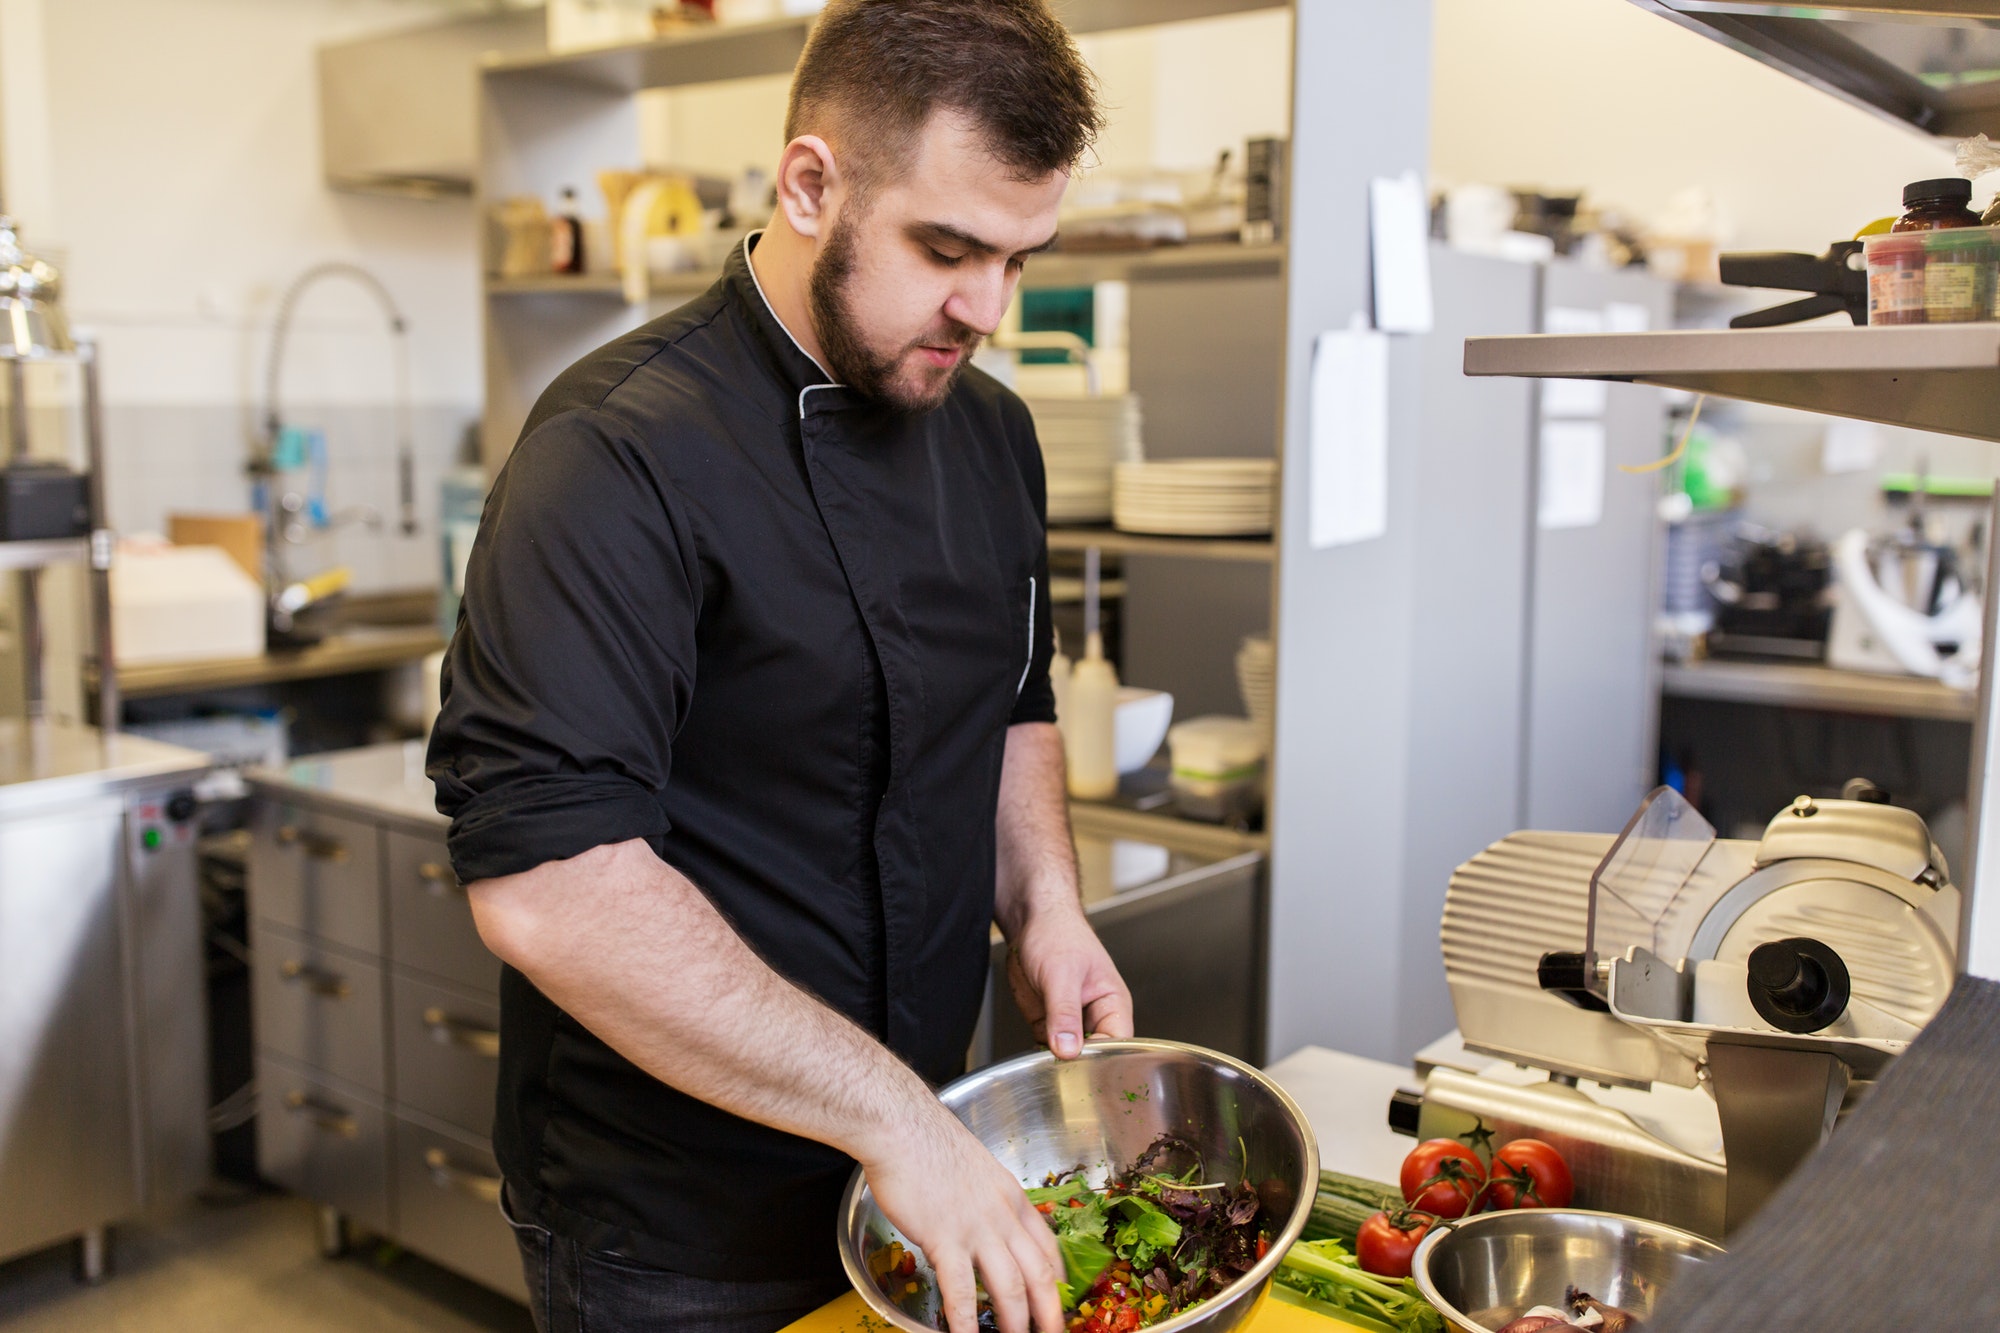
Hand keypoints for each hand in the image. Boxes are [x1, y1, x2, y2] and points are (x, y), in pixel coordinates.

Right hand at [862, 1100, 1062, 1332]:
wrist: (902, 1126)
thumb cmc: (928, 1142)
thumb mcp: (975, 1167)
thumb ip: (985, 1198)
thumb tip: (981, 1221)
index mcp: (1012, 1197)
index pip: (1048, 1245)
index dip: (1057, 1279)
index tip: (1059, 1300)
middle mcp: (1002, 1215)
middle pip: (1039, 1273)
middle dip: (1049, 1312)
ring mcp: (976, 1228)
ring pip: (1010, 1287)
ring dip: (1015, 1322)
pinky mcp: (944, 1238)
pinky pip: (961, 1290)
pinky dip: (966, 1321)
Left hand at [1005, 901, 1132, 1058]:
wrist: (1031, 921)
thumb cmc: (1059, 934)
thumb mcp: (1062, 974)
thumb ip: (1065, 1012)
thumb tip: (1068, 1049)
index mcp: (1113, 1004)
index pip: (1117, 1044)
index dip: (1102, 1060)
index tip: (1080, 1069)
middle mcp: (1095, 1017)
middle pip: (1095, 1056)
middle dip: (1080, 1068)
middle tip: (1061, 1077)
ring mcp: (1070, 1022)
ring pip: (1070, 1057)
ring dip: (1058, 1065)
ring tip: (1046, 1073)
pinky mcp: (1049, 1023)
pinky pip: (1047, 1049)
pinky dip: (1040, 1057)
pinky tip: (1032, 1062)